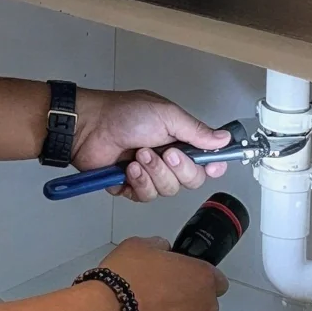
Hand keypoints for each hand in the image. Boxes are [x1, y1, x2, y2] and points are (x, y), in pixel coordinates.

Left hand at [71, 88, 231, 203]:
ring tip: (138, 155)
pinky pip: (146, 196)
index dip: (211, 166)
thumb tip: (224, 139)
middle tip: (164, 152)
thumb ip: (196, 131)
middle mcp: (166, 157)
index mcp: (179, 137)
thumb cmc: (122, 114)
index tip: (210, 165)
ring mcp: (149, 172)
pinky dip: (138, 182)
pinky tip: (128, 168)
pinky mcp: (131, 186)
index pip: (206, 159)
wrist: (88, 127)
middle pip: (191, 179)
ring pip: (168, 190)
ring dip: (154, 173)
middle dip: (177, 168)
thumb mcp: (166, 115)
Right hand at [100, 233, 224, 310]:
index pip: (216, 280)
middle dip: (186, 303)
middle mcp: (205, 309)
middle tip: (156, 298)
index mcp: (201, 278)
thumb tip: (162, 251)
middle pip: (203, 306)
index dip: (196, 278)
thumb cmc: (124, 280)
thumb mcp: (138, 246)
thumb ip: (158, 247)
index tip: (179, 279)